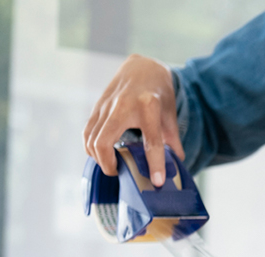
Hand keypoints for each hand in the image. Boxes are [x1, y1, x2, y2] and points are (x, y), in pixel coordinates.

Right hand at [83, 54, 183, 186]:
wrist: (142, 67)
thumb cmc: (158, 93)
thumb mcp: (170, 115)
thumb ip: (172, 141)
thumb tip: (177, 165)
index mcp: (148, 106)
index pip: (152, 142)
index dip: (156, 164)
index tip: (157, 182)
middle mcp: (123, 105)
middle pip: (104, 142)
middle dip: (108, 164)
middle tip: (120, 173)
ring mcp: (106, 105)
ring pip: (91, 139)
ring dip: (98, 157)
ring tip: (112, 165)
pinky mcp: (96, 106)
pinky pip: (87, 132)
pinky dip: (91, 147)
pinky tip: (102, 154)